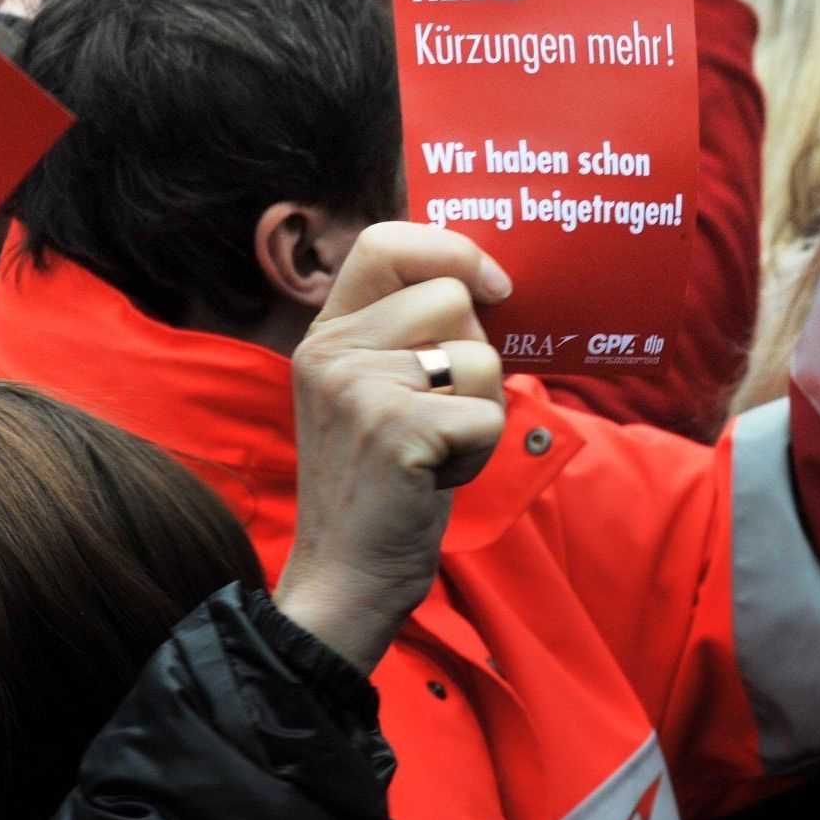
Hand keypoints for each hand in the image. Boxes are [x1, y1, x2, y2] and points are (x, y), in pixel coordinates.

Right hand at [276, 225, 511, 673]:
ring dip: (482, 410)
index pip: (386, 242)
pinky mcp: (396, 429)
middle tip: (440, 414)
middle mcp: (332, 350)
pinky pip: (489, 414)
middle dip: (475, 359)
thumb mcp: (375, 391)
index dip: (450, 251)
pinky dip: (481, 453)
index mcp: (327, 333)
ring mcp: (358, 388)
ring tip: (435, 449)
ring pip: (482, 359)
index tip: (492, 288)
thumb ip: (407, 334)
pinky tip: (437, 476)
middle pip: (454, 300)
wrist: (345, 577)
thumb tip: (488, 281)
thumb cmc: (382, 482)